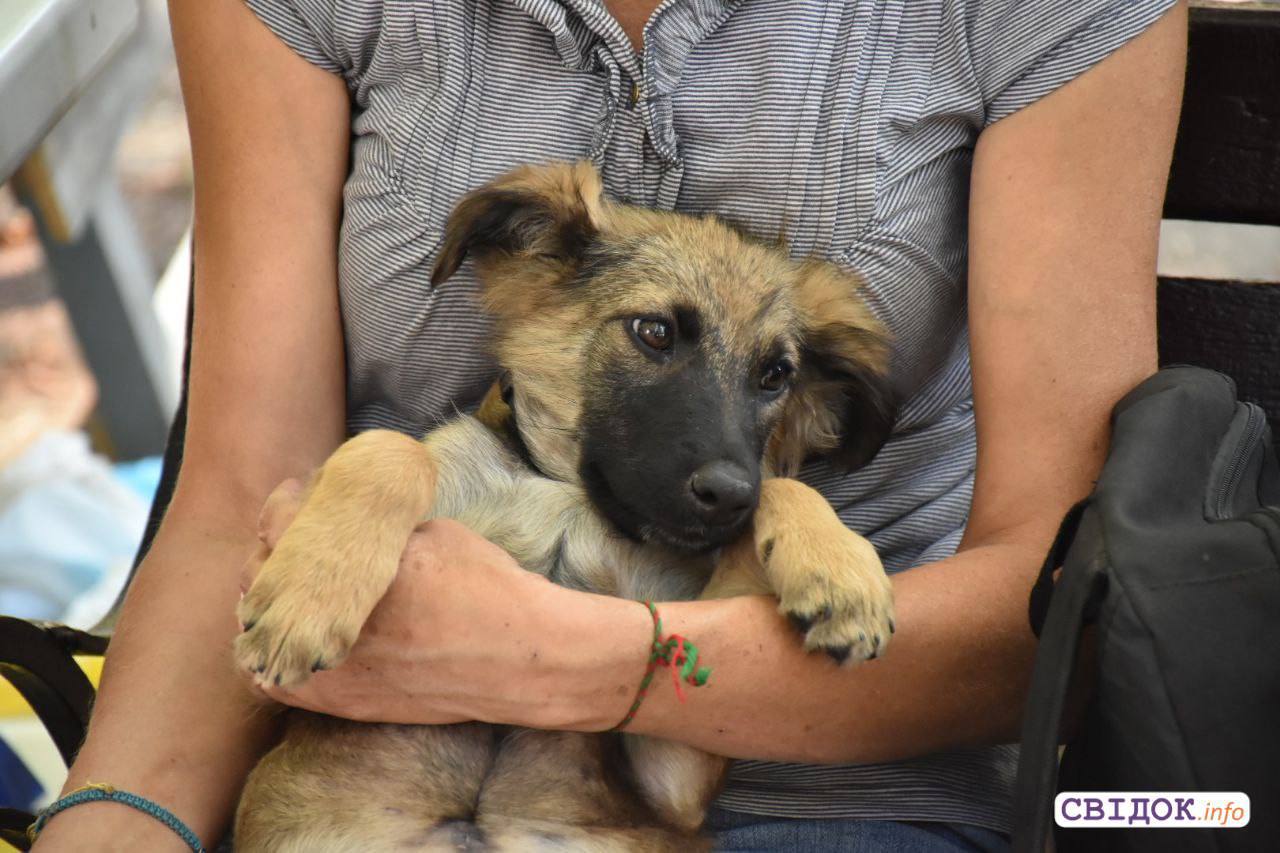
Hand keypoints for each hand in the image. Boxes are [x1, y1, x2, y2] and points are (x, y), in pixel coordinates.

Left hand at [242, 481, 650, 729]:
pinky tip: (290, 629)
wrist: (522, 657)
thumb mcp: (432, 535)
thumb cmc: (488, 589)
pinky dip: (273, 649)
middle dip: (273, 549)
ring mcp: (332, 668)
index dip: (285, 504)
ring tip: (287, 579)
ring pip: (261, 630)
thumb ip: (379, 532)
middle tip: (291, 531)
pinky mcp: (342, 701)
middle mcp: (332, 623)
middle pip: (262, 578)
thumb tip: (352, 522)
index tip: (296, 492)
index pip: (284, 528)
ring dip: (267, 599)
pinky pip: (280, 676)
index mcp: (352, 570)